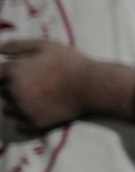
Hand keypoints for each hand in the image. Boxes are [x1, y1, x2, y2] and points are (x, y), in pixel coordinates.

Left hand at [0, 40, 133, 130]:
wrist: (90, 86)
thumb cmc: (68, 62)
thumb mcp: (44, 46)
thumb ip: (18, 46)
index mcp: (14, 72)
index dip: (6, 73)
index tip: (20, 73)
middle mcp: (13, 92)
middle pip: (3, 91)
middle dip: (13, 87)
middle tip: (35, 83)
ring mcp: (22, 110)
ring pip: (8, 109)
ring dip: (17, 104)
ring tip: (37, 97)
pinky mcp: (33, 123)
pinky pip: (19, 125)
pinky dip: (25, 119)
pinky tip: (39, 110)